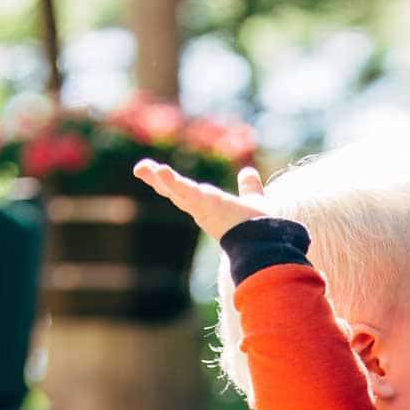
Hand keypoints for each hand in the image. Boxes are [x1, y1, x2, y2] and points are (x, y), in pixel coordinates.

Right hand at [133, 159, 268, 241]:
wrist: (269, 241)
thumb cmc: (261, 227)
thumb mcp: (252, 199)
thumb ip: (249, 187)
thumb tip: (249, 172)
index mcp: (210, 207)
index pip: (187, 193)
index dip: (173, 183)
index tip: (159, 172)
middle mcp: (203, 209)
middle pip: (176, 192)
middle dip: (158, 181)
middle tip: (140, 168)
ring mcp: (203, 208)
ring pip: (177, 192)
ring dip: (160, 180)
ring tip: (142, 168)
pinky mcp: (206, 204)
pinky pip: (187, 191)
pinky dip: (173, 181)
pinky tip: (161, 171)